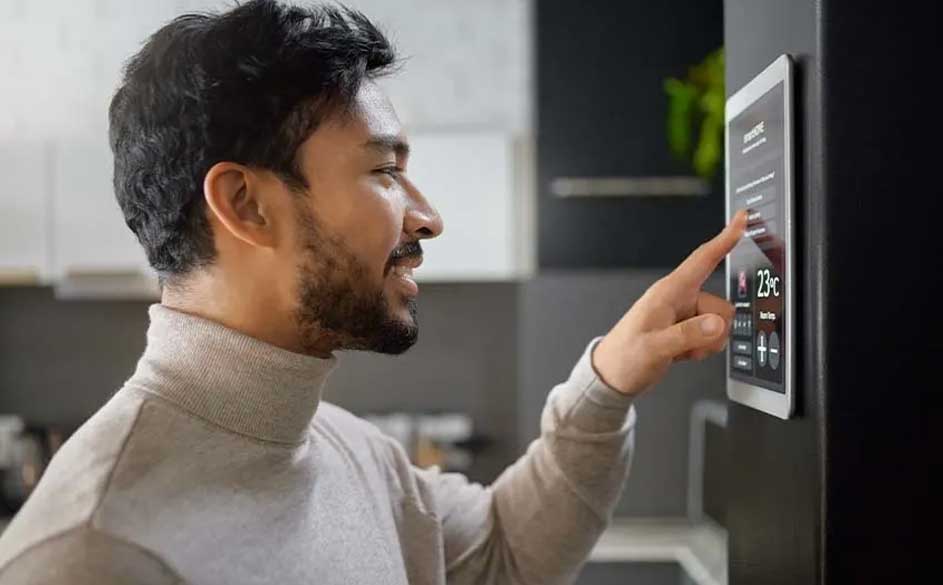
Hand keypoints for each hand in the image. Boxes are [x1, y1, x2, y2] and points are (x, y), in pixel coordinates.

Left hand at [591, 210, 747, 395]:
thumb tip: (715, 324)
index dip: (724, 239)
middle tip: (686, 345)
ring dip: (706, 343)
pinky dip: (702, 349)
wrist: (614, 376)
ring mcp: (684, 316)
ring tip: (679, 350)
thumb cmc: (624, 356)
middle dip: (712, 331)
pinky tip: (682, 354)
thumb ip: (686, 336)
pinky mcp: (687, 331)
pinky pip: (712, 337)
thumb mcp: (654, 348)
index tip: (742, 220)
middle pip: (721, 306)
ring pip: (719, 324)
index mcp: (668, 292)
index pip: (702, 259)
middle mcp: (679, 300)